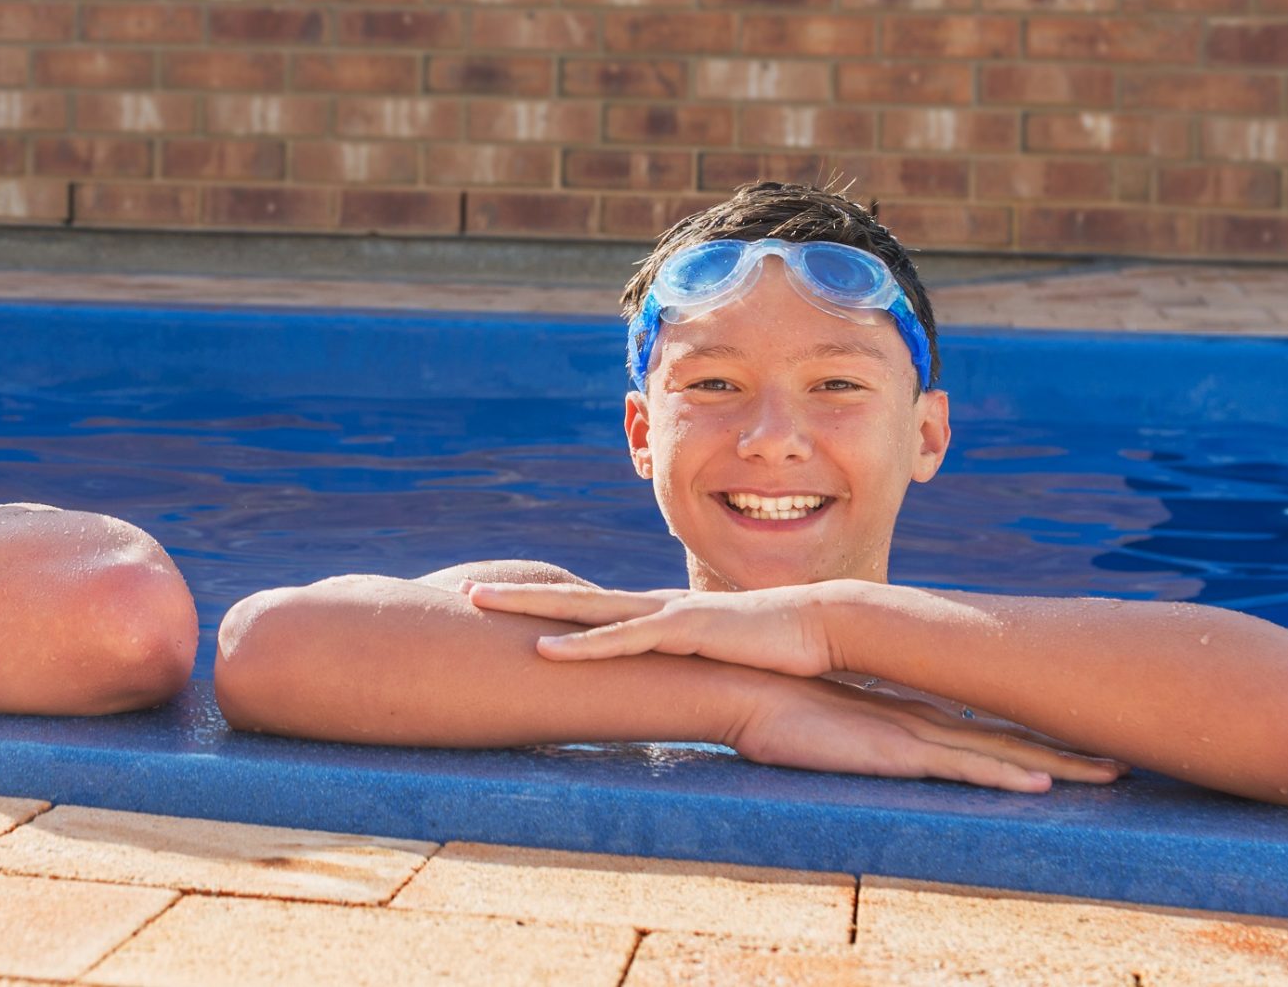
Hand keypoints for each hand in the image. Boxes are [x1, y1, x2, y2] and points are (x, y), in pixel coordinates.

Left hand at [466, 580, 839, 676]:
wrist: (825, 625)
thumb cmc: (776, 648)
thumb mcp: (720, 663)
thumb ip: (690, 672)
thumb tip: (668, 693)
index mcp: (656, 615)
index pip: (588, 609)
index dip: (541, 608)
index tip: (499, 608)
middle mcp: (652, 608)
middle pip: (569, 599)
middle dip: (515, 597)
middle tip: (463, 594)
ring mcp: (665, 615)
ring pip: (582, 609)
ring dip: (529, 608)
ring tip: (479, 605)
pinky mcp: (685, 631)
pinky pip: (624, 640)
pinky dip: (582, 648)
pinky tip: (543, 652)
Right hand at [727, 672, 1124, 793]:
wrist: (747, 688)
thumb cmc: (775, 709)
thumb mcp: (830, 728)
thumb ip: (857, 734)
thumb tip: (866, 741)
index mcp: (913, 717)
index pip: (987, 730)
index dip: (1034, 738)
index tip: (1076, 746)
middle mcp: (925, 721)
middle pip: (1013, 739)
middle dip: (1070, 752)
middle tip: (1123, 762)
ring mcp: (915, 734)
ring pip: (1004, 754)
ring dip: (1061, 767)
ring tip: (1112, 776)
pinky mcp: (896, 751)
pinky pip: (963, 769)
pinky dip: (1006, 777)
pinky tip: (1042, 786)